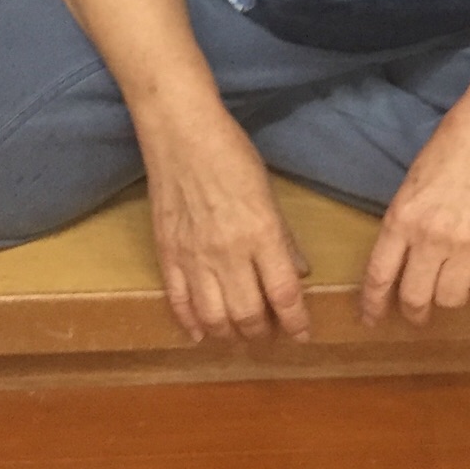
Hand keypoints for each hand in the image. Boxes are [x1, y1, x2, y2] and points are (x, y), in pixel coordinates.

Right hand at [143, 109, 311, 343]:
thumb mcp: (267, 191)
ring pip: (213, 318)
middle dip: (262, 332)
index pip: (284, 294)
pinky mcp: (167, 255)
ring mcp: (193, 258)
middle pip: (248, 315)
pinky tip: (199, 333)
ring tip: (238, 333)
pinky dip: (189, 323)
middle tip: (269, 332)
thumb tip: (298, 272)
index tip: (302, 334)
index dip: (296, 322)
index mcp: (260, 235)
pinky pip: (178, 301)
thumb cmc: (230, 153)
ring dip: (229, 334)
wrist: (179, 133)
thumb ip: (283, 236)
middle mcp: (228, 254)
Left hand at [359, 129, 469, 327]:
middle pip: (415, 297)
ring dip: (450, 297)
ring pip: (451, 299)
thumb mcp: (414, 182)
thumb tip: (404, 256)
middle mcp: (431, 238)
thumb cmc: (454, 144)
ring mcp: (467, 246)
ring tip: (455, 283)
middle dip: (414, 312)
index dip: (373, 304)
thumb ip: (406, 221)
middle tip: (418, 314)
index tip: (371, 319)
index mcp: (402, 218)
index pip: (379, 275)